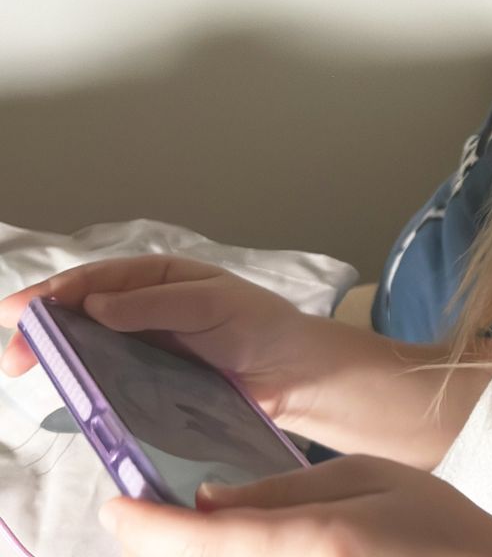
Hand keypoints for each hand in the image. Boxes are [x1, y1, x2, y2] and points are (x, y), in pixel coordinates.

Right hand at [0, 255, 315, 419]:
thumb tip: (94, 304)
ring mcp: (143, 346)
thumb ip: (156, 304)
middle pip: (81, 311)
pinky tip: (60, 389)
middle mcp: (144, 308)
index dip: (57, 291)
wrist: (289, 373)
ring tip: (23, 365)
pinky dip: (80, 380)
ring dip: (54, 352)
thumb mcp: (211, 304)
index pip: (99, 277)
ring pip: (87, 344)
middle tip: (12, 351)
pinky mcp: (147, 383)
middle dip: (42, 324)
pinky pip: (106, 378)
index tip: (20, 309)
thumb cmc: (257, 325)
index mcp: (159, 277)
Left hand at [98, 455, 491, 556]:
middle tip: (145, 522)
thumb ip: (284, 488)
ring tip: (191, 530)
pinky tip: (240, 547)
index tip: (115, 508)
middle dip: (166, 546)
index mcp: (315, 541)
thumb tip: (206, 499)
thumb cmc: (441, 527)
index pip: (208, 538)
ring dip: (202, 553)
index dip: (151, 528)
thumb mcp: (370, 477)